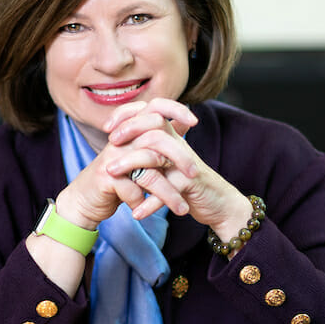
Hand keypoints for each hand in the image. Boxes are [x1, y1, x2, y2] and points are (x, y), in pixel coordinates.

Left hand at [102, 99, 253, 240]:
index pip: (151, 110)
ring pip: (156, 155)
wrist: (217, 203)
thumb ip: (146, 151)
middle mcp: (178, 145)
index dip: (128, 114)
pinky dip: (149, 204)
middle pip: (154, 124)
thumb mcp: (165, 163)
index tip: (107, 128)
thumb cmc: (185, 183)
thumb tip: (116, 145)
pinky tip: (136, 213)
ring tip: (111, 175)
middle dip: (129, 131)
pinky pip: (166, 190)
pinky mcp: (190, 184)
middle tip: (110, 145)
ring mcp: (185, 163)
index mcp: (171, 137)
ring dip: (131, 164)